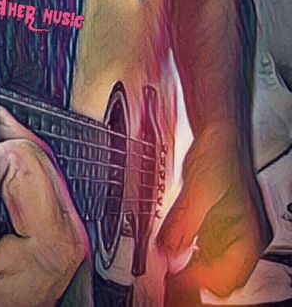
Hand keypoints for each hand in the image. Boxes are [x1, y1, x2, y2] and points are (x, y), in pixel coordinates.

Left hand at [157, 123, 271, 298]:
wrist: (217, 133)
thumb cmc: (218, 155)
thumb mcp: (197, 192)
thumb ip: (183, 225)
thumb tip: (168, 252)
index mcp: (247, 234)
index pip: (228, 277)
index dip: (200, 281)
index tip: (174, 278)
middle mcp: (244, 237)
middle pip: (223, 277)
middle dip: (197, 278)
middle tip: (169, 274)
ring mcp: (232, 232)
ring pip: (215, 266)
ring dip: (193, 268)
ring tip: (169, 264)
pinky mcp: (219, 224)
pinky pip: (208, 251)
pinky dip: (193, 254)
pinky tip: (177, 249)